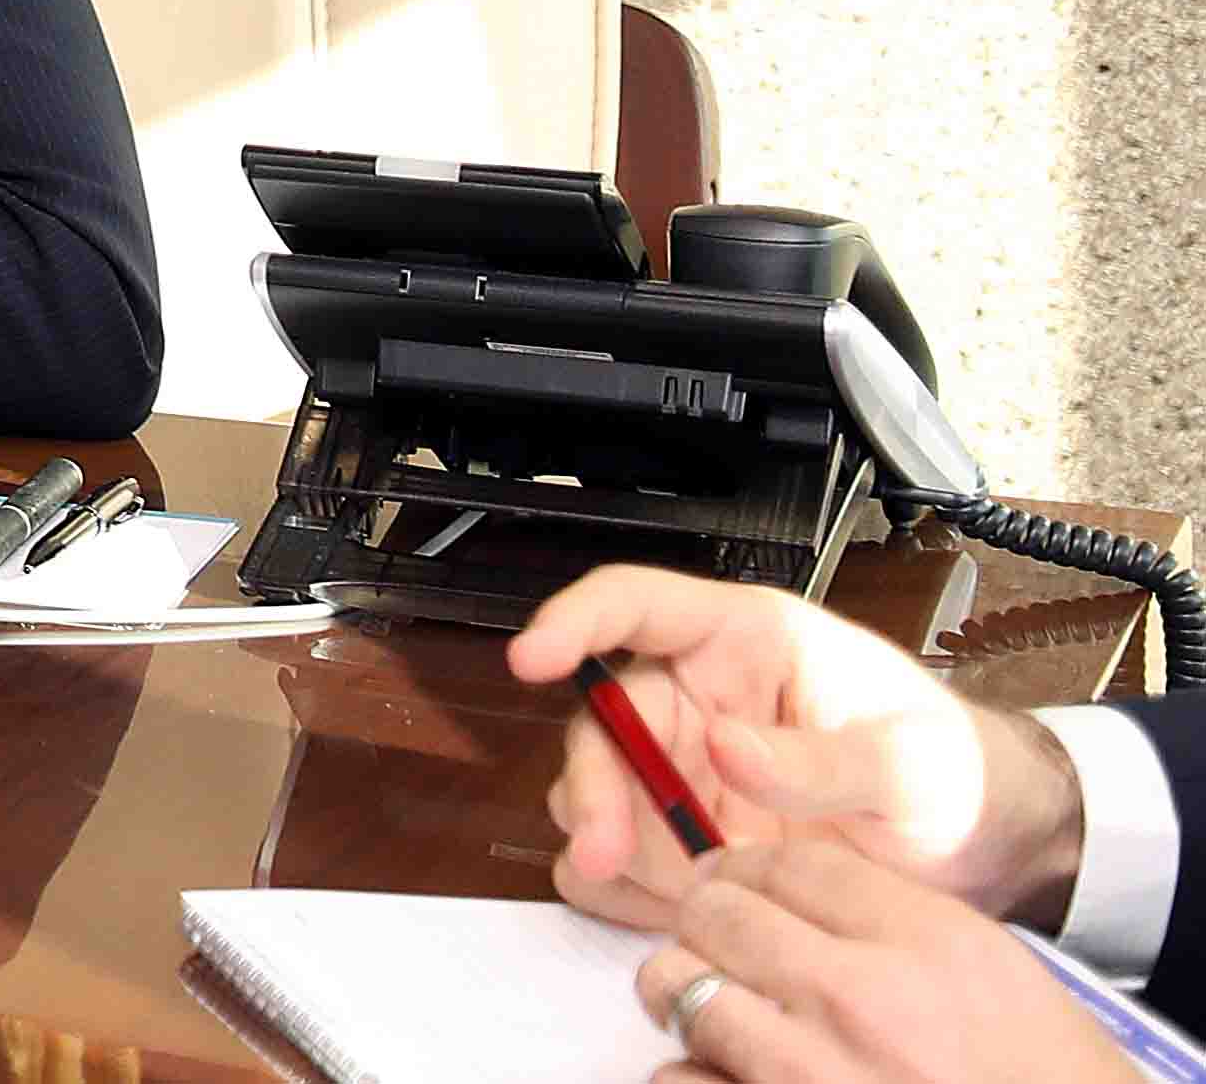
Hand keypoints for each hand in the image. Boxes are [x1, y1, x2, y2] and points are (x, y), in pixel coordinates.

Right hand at [507, 567, 1085, 929]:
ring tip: (681, 894)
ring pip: (595, 789)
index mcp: (748, 643)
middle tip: (604, 847)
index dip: (573, 621)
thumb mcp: (911, 761)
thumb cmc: (956, 771)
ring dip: (612, 842)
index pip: (636, 604)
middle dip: (594, 785)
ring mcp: (687, 772)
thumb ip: (821, 757)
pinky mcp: (687, 838)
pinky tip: (679, 911)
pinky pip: (620, 858)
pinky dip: (630, 890)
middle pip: (601, 719)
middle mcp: (700, 699)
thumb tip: (724, 747)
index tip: (532, 658)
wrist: (984, 850)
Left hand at [628, 838, 1132, 1083]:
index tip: (729, 876)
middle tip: (714, 940)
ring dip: (687, 995)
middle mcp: (861, 998)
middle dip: (706, 922)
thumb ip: (889, 924)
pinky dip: (695, 1073)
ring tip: (716, 1008)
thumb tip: (781, 893)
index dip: (743, 864)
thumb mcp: (991, 976)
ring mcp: (811, 1072)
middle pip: (717, 913)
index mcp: (926, 943)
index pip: (788, 864)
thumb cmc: (1045, 1081)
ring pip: (681, 990)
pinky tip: (731, 1074)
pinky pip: (681, 1077)